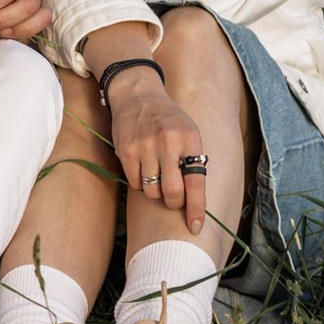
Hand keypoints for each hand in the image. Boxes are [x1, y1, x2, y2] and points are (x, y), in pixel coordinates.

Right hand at [102, 67, 208, 233]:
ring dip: (155, 191)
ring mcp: (145, 146)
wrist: (138, 95)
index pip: (196, 182)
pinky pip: (134, 182)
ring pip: (151, 190)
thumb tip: (194, 200)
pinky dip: (139, 182)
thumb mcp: (188, 133)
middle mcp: (168, 143)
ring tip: (155, 175)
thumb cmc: (168, 120)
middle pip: (172, 192)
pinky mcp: (126, 150)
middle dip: (173, 203)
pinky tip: (142, 167)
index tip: (196, 227)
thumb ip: (192, 161)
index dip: (197, 208)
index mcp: (190, 139)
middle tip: (173, 199)